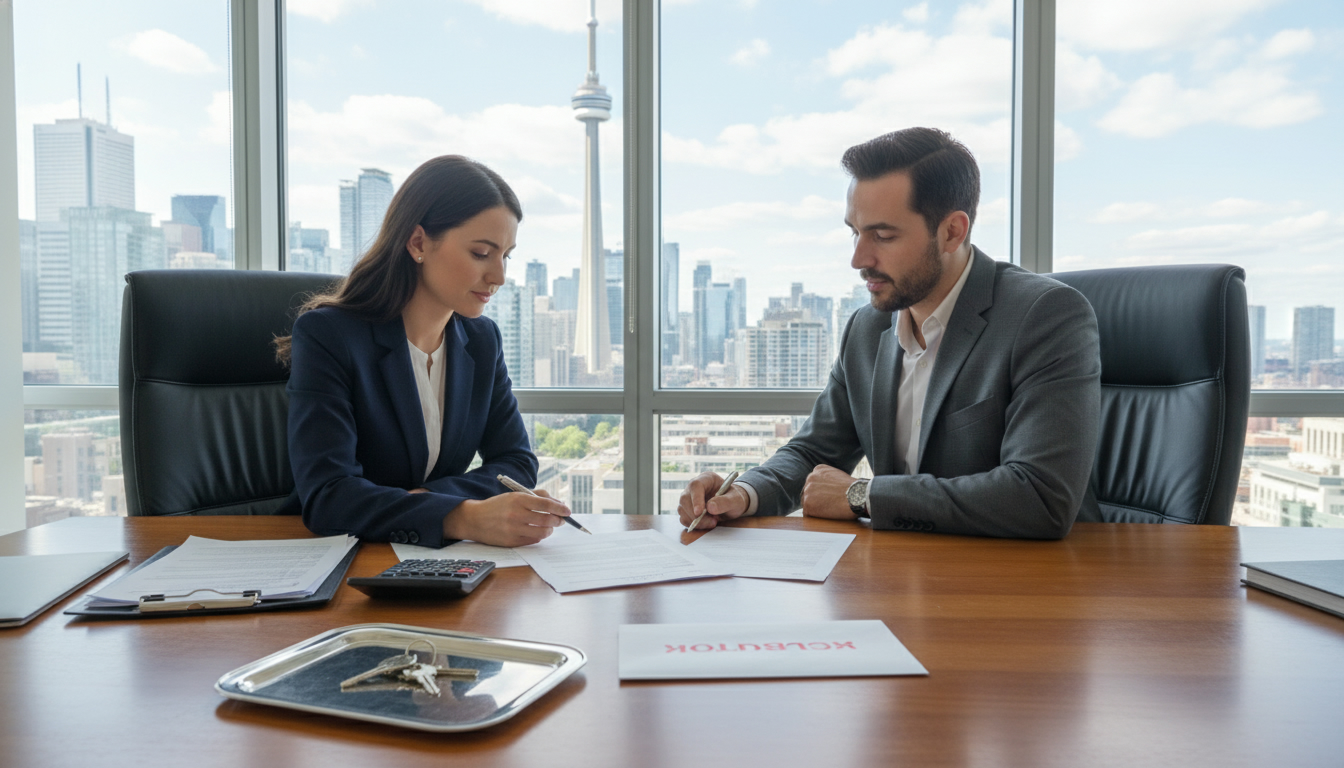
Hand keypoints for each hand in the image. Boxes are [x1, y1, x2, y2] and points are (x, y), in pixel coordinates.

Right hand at [442, 491, 570, 546]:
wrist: (475, 519)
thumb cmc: (498, 506)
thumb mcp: (515, 495)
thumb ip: (537, 496)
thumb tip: (558, 503)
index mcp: (518, 499)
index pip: (546, 504)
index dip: (560, 508)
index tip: (567, 511)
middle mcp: (516, 514)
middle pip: (547, 520)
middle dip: (558, 520)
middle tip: (560, 520)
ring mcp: (514, 529)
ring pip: (542, 533)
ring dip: (550, 530)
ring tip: (549, 527)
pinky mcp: (511, 542)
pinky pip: (533, 541)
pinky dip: (539, 536)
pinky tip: (537, 532)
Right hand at [678, 471, 749, 530]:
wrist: (732, 505)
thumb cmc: (734, 499)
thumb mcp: (736, 499)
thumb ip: (725, 502)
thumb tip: (710, 508)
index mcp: (706, 479)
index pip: (695, 485)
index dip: (696, 499)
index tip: (699, 513)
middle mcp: (694, 487)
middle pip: (685, 499)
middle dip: (696, 514)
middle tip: (713, 522)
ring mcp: (688, 498)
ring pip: (682, 510)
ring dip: (695, 521)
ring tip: (713, 522)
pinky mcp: (687, 509)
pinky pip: (684, 518)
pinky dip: (693, 524)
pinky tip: (706, 524)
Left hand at [801, 465, 859, 519]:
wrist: (858, 496)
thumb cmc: (854, 489)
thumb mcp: (839, 476)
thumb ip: (829, 480)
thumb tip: (826, 489)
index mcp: (818, 469)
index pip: (814, 482)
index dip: (820, 492)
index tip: (829, 497)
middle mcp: (810, 477)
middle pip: (808, 492)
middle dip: (816, 499)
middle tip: (828, 505)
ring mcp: (807, 491)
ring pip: (807, 502)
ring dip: (816, 508)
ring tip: (830, 510)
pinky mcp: (807, 504)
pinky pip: (808, 514)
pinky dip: (816, 517)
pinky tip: (827, 515)